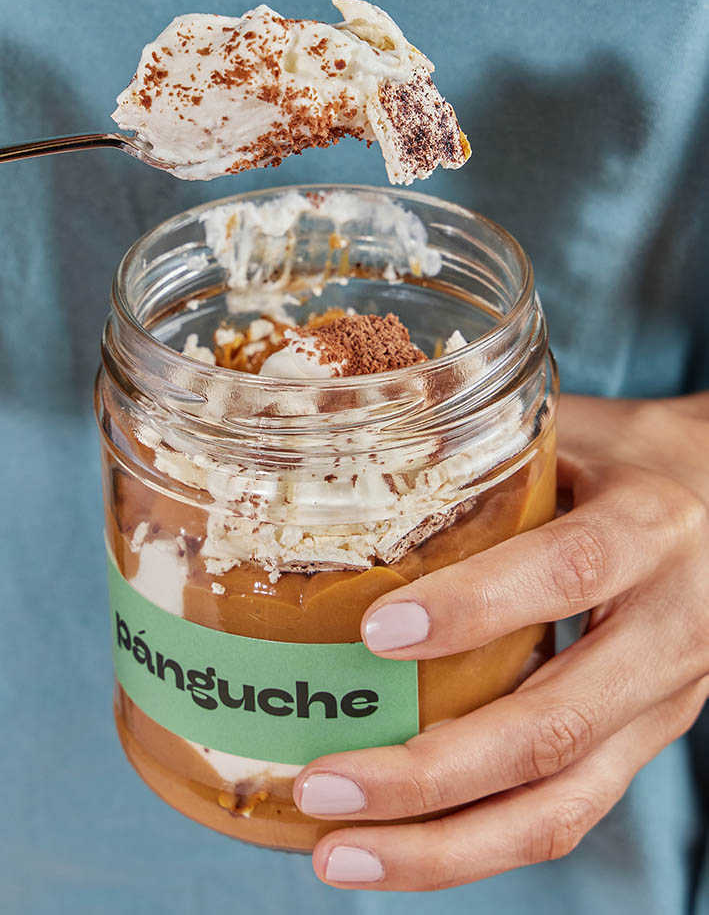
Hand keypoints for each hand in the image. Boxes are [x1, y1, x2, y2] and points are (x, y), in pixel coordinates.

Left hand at [293, 393, 708, 890]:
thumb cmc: (631, 460)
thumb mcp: (575, 434)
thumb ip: (483, 455)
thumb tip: (356, 466)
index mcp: (648, 530)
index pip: (567, 572)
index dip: (476, 608)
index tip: (375, 633)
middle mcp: (666, 630)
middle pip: (556, 727)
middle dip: (430, 773)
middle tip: (322, 783)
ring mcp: (660, 704)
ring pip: (560, 805)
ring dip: (443, 846)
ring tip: (339, 855)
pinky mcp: (640, 744)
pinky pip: (560, 812)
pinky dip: (473, 843)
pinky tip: (398, 848)